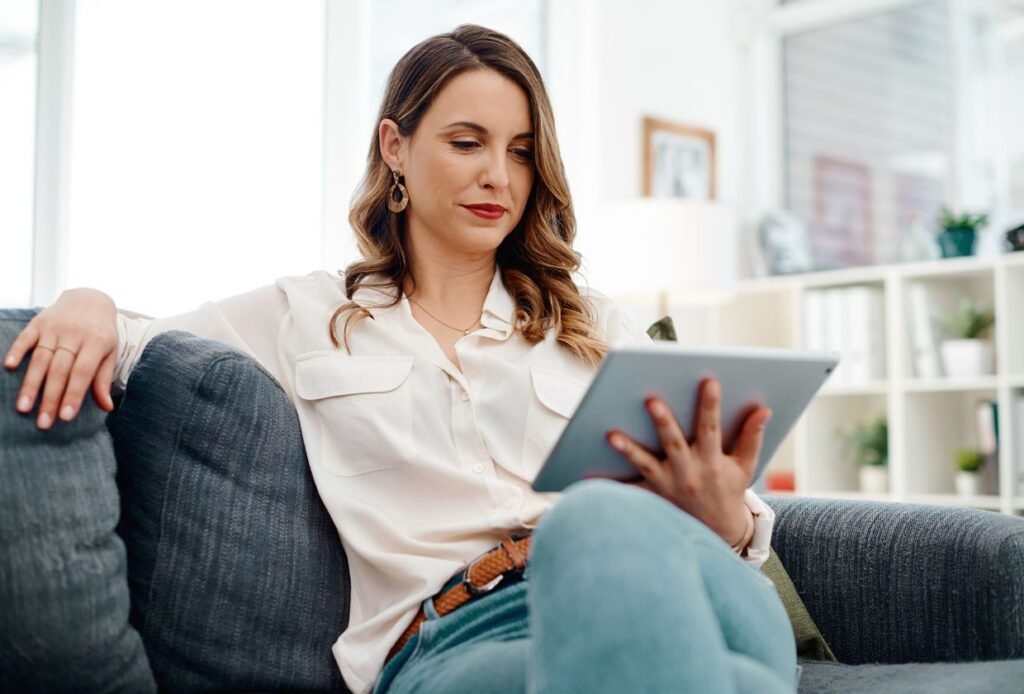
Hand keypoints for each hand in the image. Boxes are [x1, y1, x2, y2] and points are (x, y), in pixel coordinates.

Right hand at [3, 288, 118, 428]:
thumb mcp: (109, 352)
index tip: (65, 417)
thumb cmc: (101, 333)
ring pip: (41, 358)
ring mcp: (55, 327)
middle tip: (43, 423)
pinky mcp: (39, 322)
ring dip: (31, 383)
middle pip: (60, 370)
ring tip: (23, 407)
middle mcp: (75, 334)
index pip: (83, 372)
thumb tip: (107, 408)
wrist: (89, 299)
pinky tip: (10, 367)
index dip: (73, 394)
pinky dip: (17, 351)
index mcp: (97, 342)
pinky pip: (26, 337)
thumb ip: (103, 379)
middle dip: (50, 398)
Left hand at [605, 378, 770, 545]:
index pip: (710, 429)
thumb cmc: (729, 490)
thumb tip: (763, 410)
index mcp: (713, 462)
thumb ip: (752, 437)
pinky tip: (590, 469)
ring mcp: (667, 484)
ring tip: (612, 434)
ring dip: (629, 449)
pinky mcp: (652, 493)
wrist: (716, 531)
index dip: (710, 406)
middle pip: (673, 443)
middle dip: (663, 422)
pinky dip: (612, 482)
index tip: (709, 381)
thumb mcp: (746, 466)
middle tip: (651, 399)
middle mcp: (688, 472)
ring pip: (645, 464)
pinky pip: (630, 487)